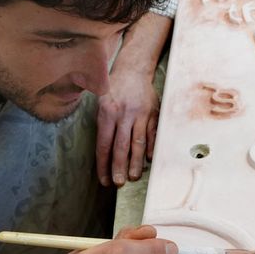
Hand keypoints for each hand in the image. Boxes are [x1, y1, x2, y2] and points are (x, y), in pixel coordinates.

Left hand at [96, 68, 159, 186]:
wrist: (133, 70)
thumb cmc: (114, 90)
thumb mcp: (101, 103)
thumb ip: (102, 126)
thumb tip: (103, 154)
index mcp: (107, 112)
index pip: (104, 145)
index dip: (103, 164)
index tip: (104, 179)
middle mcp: (124, 114)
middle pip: (121, 147)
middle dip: (119, 167)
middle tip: (119, 183)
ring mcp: (141, 114)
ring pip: (138, 143)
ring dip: (136, 162)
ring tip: (133, 176)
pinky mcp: (154, 113)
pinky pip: (152, 134)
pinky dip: (151, 148)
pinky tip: (148, 160)